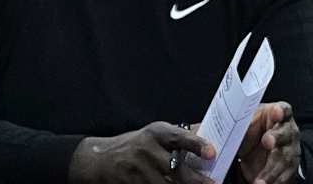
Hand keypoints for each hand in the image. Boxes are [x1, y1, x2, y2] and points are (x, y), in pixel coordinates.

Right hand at [68, 124, 215, 183]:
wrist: (99, 160)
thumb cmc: (135, 145)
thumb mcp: (154, 134)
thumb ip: (178, 138)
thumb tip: (206, 136)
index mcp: (156, 133)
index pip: (180, 137)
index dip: (197, 145)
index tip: (212, 153)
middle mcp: (147, 150)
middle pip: (175, 169)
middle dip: (196, 179)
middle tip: (213, 183)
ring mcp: (138, 171)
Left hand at [232, 102, 298, 183]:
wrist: (260, 150)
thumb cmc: (252, 131)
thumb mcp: (245, 124)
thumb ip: (239, 124)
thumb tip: (222, 128)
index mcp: (276, 115)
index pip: (282, 109)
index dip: (280, 111)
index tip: (276, 113)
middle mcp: (287, 131)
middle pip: (286, 133)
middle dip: (277, 137)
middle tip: (267, 142)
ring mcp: (291, 149)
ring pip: (285, 158)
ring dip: (272, 170)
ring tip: (258, 182)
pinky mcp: (290, 167)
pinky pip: (285, 175)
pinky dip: (275, 182)